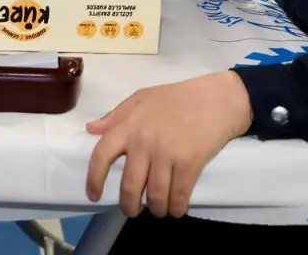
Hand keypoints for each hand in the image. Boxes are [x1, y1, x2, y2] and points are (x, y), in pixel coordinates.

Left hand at [86, 72, 251, 217]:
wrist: (217, 99)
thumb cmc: (178, 97)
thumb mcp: (143, 97)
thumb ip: (116, 115)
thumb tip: (91, 129)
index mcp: (129, 126)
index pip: (101, 155)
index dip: (94, 179)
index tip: (94, 195)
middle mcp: (144, 143)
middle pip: (129, 186)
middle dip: (129, 206)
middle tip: (133, 210)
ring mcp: (166, 155)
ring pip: (155, 196)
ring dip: (156, 209)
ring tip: (158, 210)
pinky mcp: (189, 164)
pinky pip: (177, 196)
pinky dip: (176, 208)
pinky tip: (176, 208)